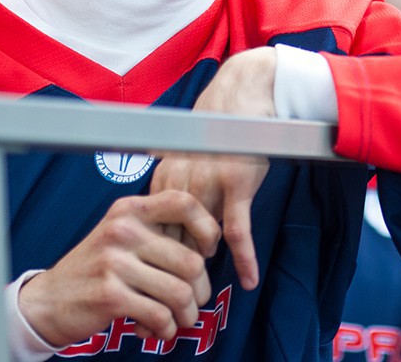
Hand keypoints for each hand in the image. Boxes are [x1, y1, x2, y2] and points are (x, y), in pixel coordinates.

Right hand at [18, 190, 220, 346]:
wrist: (48, 301)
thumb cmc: (98, 269)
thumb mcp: (121, 235)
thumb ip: (158, 232)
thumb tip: (209, 247)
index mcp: (129, 209)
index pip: (184, 202)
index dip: (207, 228)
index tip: (206, 251)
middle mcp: (122, 230)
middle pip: (191, 261)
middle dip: (200, 290)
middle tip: (193, 301)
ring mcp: (114, 263)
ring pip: (180, 293)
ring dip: (186, 314)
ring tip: (178, 319)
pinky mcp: (110, 296)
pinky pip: (160, 316)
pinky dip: (166, 329)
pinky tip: (158, 329)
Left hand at [151, 47, 277, 290]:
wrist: (243, 94)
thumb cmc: (219, 127)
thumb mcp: (187, 155)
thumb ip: (176, 184)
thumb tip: (167, 217)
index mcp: (165, 177)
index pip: (153, 230)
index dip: (152, 261)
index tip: (152, 284)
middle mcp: (180, 183)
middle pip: (171, 242)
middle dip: (172, 275)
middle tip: (176, 304)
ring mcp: (208, 184)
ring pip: (200, 241)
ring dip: (202, 273)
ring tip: (202, 302)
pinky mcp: (236, 185)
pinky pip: (237, 230)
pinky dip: (244, 258)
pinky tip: (249, 280)